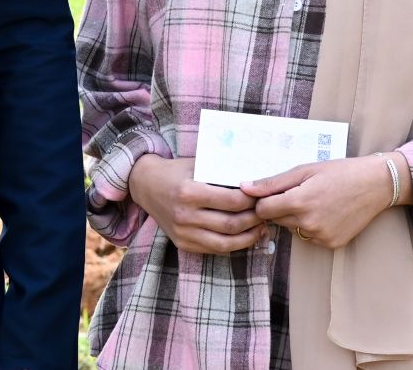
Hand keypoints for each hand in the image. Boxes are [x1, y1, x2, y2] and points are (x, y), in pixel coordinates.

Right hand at [127, 154, 267, 254]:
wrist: (145, 185)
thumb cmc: (175, 171)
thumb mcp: (197, 164)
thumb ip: (221, 172)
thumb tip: (255, 179)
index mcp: (190, 192)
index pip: (232, 201)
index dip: (253, 201)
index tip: (263, 196)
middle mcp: (185, 215)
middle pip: (232, 224)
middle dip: (255, 220)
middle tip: (267, 212)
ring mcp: (183, 233)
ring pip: (226, 242)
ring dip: (248, 237)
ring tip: (261, 228)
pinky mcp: (183, 244)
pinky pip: (214, 249)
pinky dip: (233, 245)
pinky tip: (244, 236)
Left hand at [243, 154, 398, 249]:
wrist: (374, 185)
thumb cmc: (339, 172)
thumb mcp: (304, 170)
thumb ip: (272, 182)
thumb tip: (244, 187)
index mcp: (299, 202)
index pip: (262, 210)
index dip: (263, 201)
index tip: (271, 193)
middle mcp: (308, 223)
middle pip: (276, 220)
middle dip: (280, 207)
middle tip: (298, 192)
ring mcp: (320, 236)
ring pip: (292, 229)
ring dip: (295, 218)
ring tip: (314, 200)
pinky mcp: (331, 244)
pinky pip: (309, 237)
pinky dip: (311, 226)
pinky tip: (325, 212)